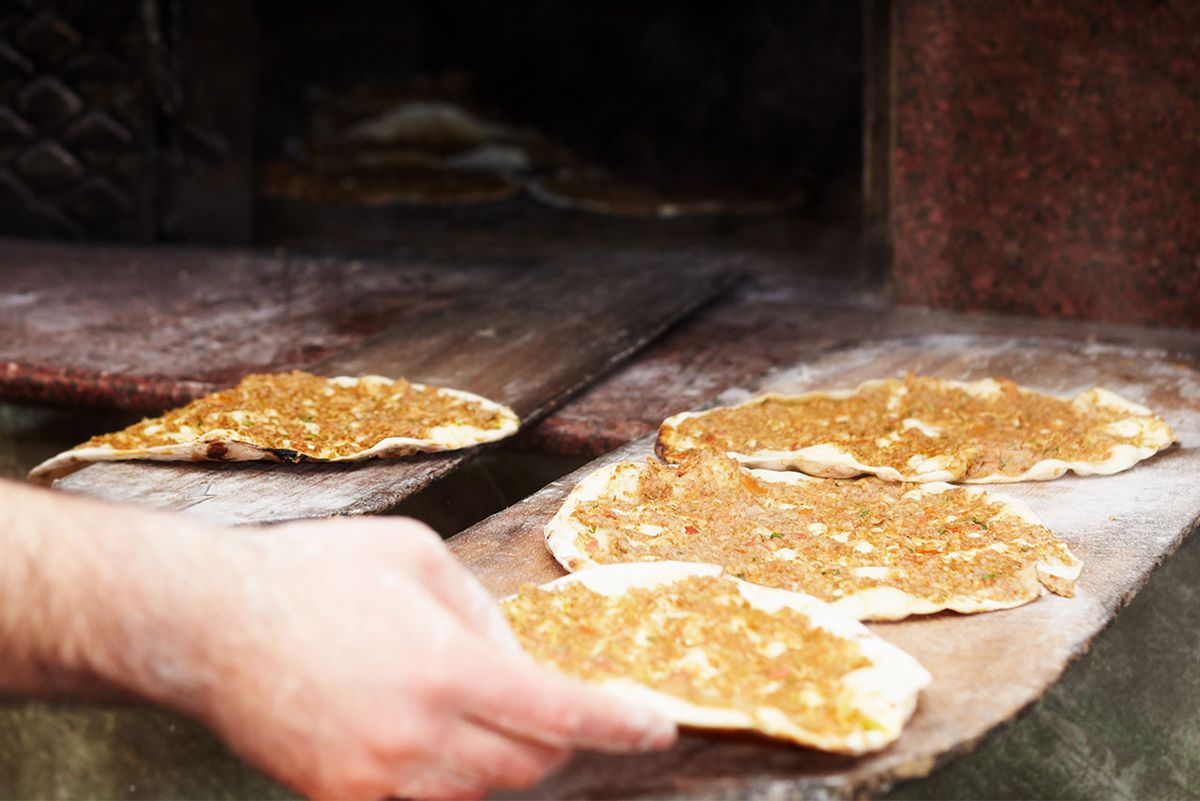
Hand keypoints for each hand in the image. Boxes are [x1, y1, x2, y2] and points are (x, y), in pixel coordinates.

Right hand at [188, 518, 675, 799]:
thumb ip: (482, 612)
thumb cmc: (315, 573)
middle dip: (559, 738)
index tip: (658, 728)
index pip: (560, 714)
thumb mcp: (416, 558)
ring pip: (482, 793)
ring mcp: (379, 778)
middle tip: (548, 703)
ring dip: (503, 758)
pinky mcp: (342, 800)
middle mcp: (421, 736)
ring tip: (473, 708)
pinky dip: (450, 780)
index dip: (620, 724)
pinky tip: (432, 737)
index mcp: (446, 667)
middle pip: (531, 765)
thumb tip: (517, 661)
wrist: (210, 624)